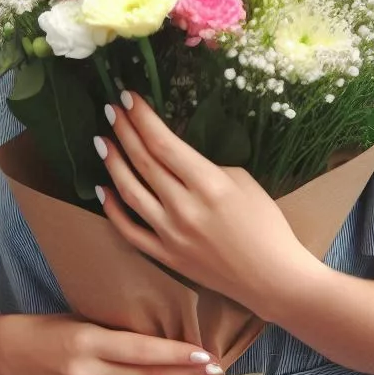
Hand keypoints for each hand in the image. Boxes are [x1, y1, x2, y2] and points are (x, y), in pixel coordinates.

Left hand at [95, 93, 307, 308]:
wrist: (272, 277)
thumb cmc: (265, 224)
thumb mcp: (242, 181)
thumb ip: (204, 166)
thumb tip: (175, 155)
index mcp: (208, 184)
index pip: (164, 143)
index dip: (142, 118)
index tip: (128, 97)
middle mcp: (184, 207)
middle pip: (144, 161)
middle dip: (124, 130)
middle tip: (111, 108)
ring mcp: (171, 234)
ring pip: (130, 192)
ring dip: (113, 163)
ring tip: (101, 140)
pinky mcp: (166, 257)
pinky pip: (130, 231)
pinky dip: (113, 209)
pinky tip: (102, 188)